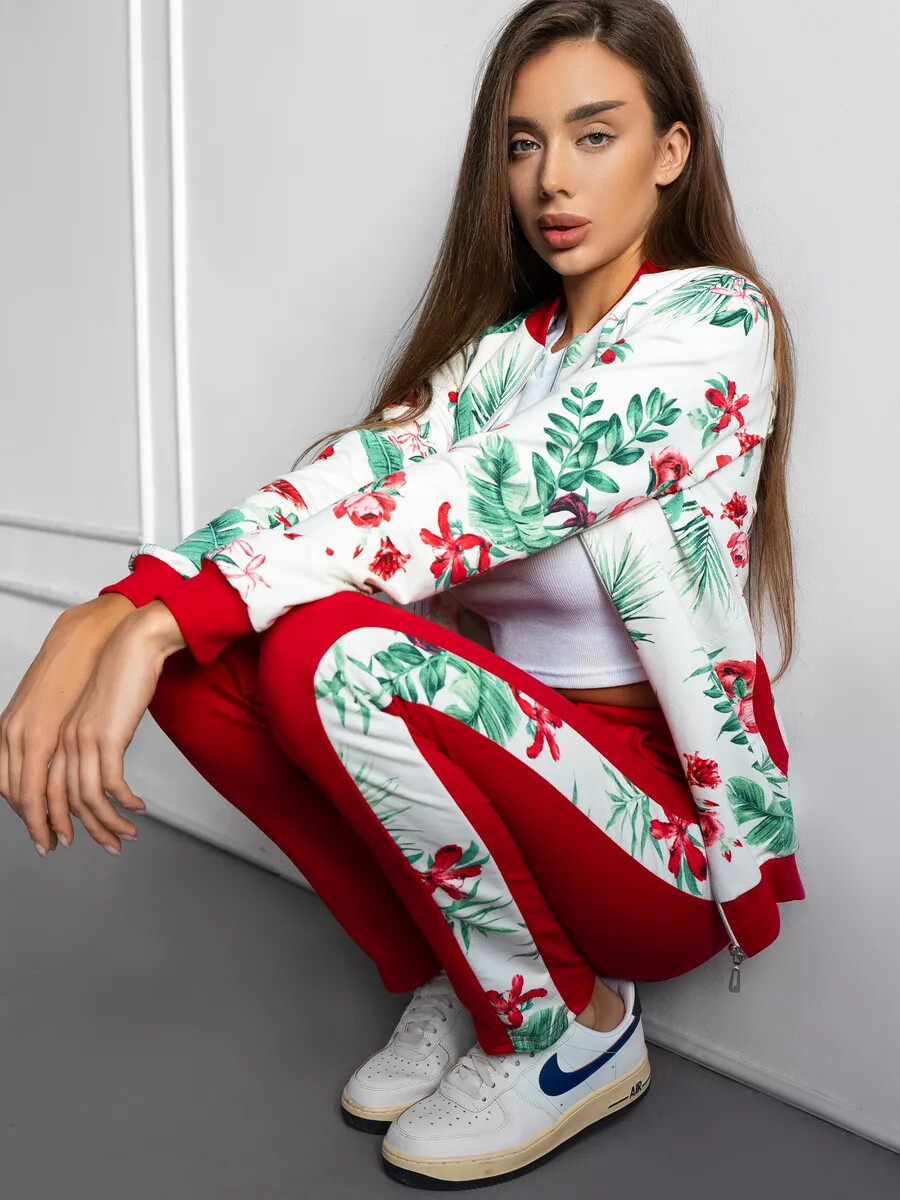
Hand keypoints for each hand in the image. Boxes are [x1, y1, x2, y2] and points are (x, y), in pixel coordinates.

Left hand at [44, 602, 185, 855]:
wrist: (132, 646)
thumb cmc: (119, 675)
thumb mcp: (96, 713)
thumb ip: (90, 739)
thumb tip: (96, 767)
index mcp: (53, 735)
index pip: (43, 791)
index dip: (53, 821)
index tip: (70, 839)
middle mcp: (62, 740)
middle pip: (62, 802)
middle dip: (84, 831)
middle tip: (108, 846)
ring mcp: (82, 739)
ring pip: (88, 799)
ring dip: (110, 823)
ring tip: (128, 833)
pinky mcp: (107, 737)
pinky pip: (112, 784)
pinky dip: (125, 801)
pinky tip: (138, 807)